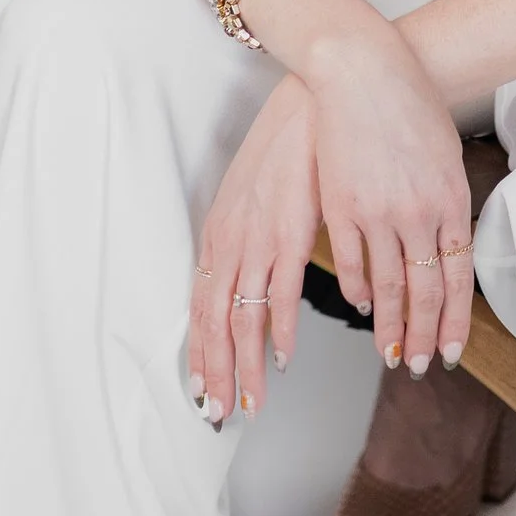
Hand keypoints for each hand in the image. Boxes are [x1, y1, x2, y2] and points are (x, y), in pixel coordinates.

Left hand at [189, 76, 322, 425]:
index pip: (200, 307)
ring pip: (239, 318)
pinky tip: (281, 357)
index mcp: (220, 234)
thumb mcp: (259, 194)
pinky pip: (278, 293)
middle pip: (213, 322)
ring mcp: (256, 238)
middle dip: (215, 373)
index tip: (203, 390)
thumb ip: (254, 234)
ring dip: (244, 366)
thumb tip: (259, 269)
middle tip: (218, 414)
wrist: (314, 101)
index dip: (201, 353)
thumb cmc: (292, 145)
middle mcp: (229, 241)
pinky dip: (278, 330)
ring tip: (250, 402)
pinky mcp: (288, 232)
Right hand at [298, 21, 476, 376]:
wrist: (365, 71)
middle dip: (422, 335)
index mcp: (451, 200)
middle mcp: (419, 213)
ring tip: (390, 352)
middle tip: (417, 366)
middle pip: (424, 291)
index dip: (453, 321)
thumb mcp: (445, 157)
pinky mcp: (342, 206)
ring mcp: (379, 212)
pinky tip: (361, 304)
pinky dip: (358, 289)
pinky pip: (353, 261)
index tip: (449, 351)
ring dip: (390, 325)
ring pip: (388, 286)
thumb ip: (447, 205)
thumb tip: (447, 247)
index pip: (458, 278)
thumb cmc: (411, 105)